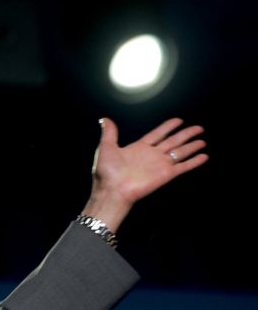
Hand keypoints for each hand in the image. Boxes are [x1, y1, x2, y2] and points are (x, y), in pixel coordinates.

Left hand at [84, 117, 207, 230]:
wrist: (112, 190)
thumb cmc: (106, 172)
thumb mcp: (106, 148)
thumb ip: (109, 133)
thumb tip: (105, 119)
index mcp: (139, 148)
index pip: (158, 134)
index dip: (168, 127)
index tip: (178, 120)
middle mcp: (152, 155)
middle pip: (173, 141)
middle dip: (186, 134)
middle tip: (199, 128)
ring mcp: (160, 165)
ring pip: (180, 152)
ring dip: (192, 146)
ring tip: (202, 141)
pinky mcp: (166, 174)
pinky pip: (183, 166)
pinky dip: (194, 162)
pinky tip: (204, 156)